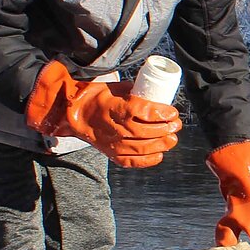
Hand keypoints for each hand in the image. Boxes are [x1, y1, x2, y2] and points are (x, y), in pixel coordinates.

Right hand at [25, 60, 180, 167]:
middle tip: (176, 124)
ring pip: (142, 148)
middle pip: (146, 131)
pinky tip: (160, 154)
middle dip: (166, 129)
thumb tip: (157, 96)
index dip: (161, 113)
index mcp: (114, 108)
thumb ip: (135, 93)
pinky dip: (149, 160)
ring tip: (172, 138)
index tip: (172, 112)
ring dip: (162, 144)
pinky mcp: (111, 154)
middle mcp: (113, 128)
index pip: (142, 112)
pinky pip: (132, 161)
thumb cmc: (96, 97)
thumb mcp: (114, 88)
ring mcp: (112, 143)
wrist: (73, 114)